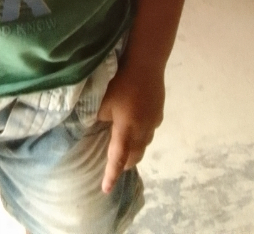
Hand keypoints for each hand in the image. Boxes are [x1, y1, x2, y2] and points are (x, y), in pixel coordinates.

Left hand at [97, 63, 164, 193]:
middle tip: (116, 165)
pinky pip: (149, 130)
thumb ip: (98, 117)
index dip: (111, 175)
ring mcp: (153, 122)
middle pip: (134, 155)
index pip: (117, 159)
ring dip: (134, 148)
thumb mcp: (103, 100)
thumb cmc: (121, 81)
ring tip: (125, 145)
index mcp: (126, 130)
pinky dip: (141, 134)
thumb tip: (95, 125)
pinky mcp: (158, 113)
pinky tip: (136, 123)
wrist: (146, 64)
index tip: (106, 189)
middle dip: (125, 163)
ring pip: (143, 144)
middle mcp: (142, 131)